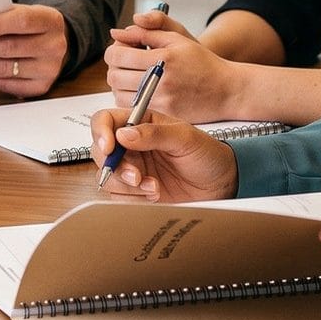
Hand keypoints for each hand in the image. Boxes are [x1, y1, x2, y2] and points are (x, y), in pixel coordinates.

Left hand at [0, 4, 67, 96]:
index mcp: (50, 20)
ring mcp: (49, 69)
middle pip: (10, 48)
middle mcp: (54, 46)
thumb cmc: (30, 25)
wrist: (52, 42)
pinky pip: (8, 85)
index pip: (23, 21)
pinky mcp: (41, 87)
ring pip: (5, 69)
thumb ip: (0, 15)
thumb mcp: (23, 11)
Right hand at [88, 109, 236, 202]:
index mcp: (140, 123)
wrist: (220, 184)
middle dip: (116, 167)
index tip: (109, 148)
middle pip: (100, 152)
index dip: (100, 132)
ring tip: (154, 187)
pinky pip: (117, 197)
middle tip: (137, 176)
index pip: (106, 120)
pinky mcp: (134, 191)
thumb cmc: (207, 154)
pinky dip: (134, 199)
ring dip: (128, 186)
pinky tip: (154, 195)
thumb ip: (154, 134)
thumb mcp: (185, 138)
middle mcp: (131, 145)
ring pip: (107, 177)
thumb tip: (123, 134)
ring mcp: (132, 168)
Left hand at [104, 10, 244, 121]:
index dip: (113, 51)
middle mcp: (160, 82)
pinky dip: (129, 100)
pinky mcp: (163, 116)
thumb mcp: (178, 38)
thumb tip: (116, 33)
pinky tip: (140, 91)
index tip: (121, 50)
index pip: (117, 55)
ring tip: (133, 77)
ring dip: (119, 85)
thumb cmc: (202, 62)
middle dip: (114, 68)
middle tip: (126, 63)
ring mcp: (161, 102)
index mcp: (163, 58)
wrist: (226, 90)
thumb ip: (146, 31)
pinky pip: (131, 109)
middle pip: (114, 76)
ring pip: (118, 95)